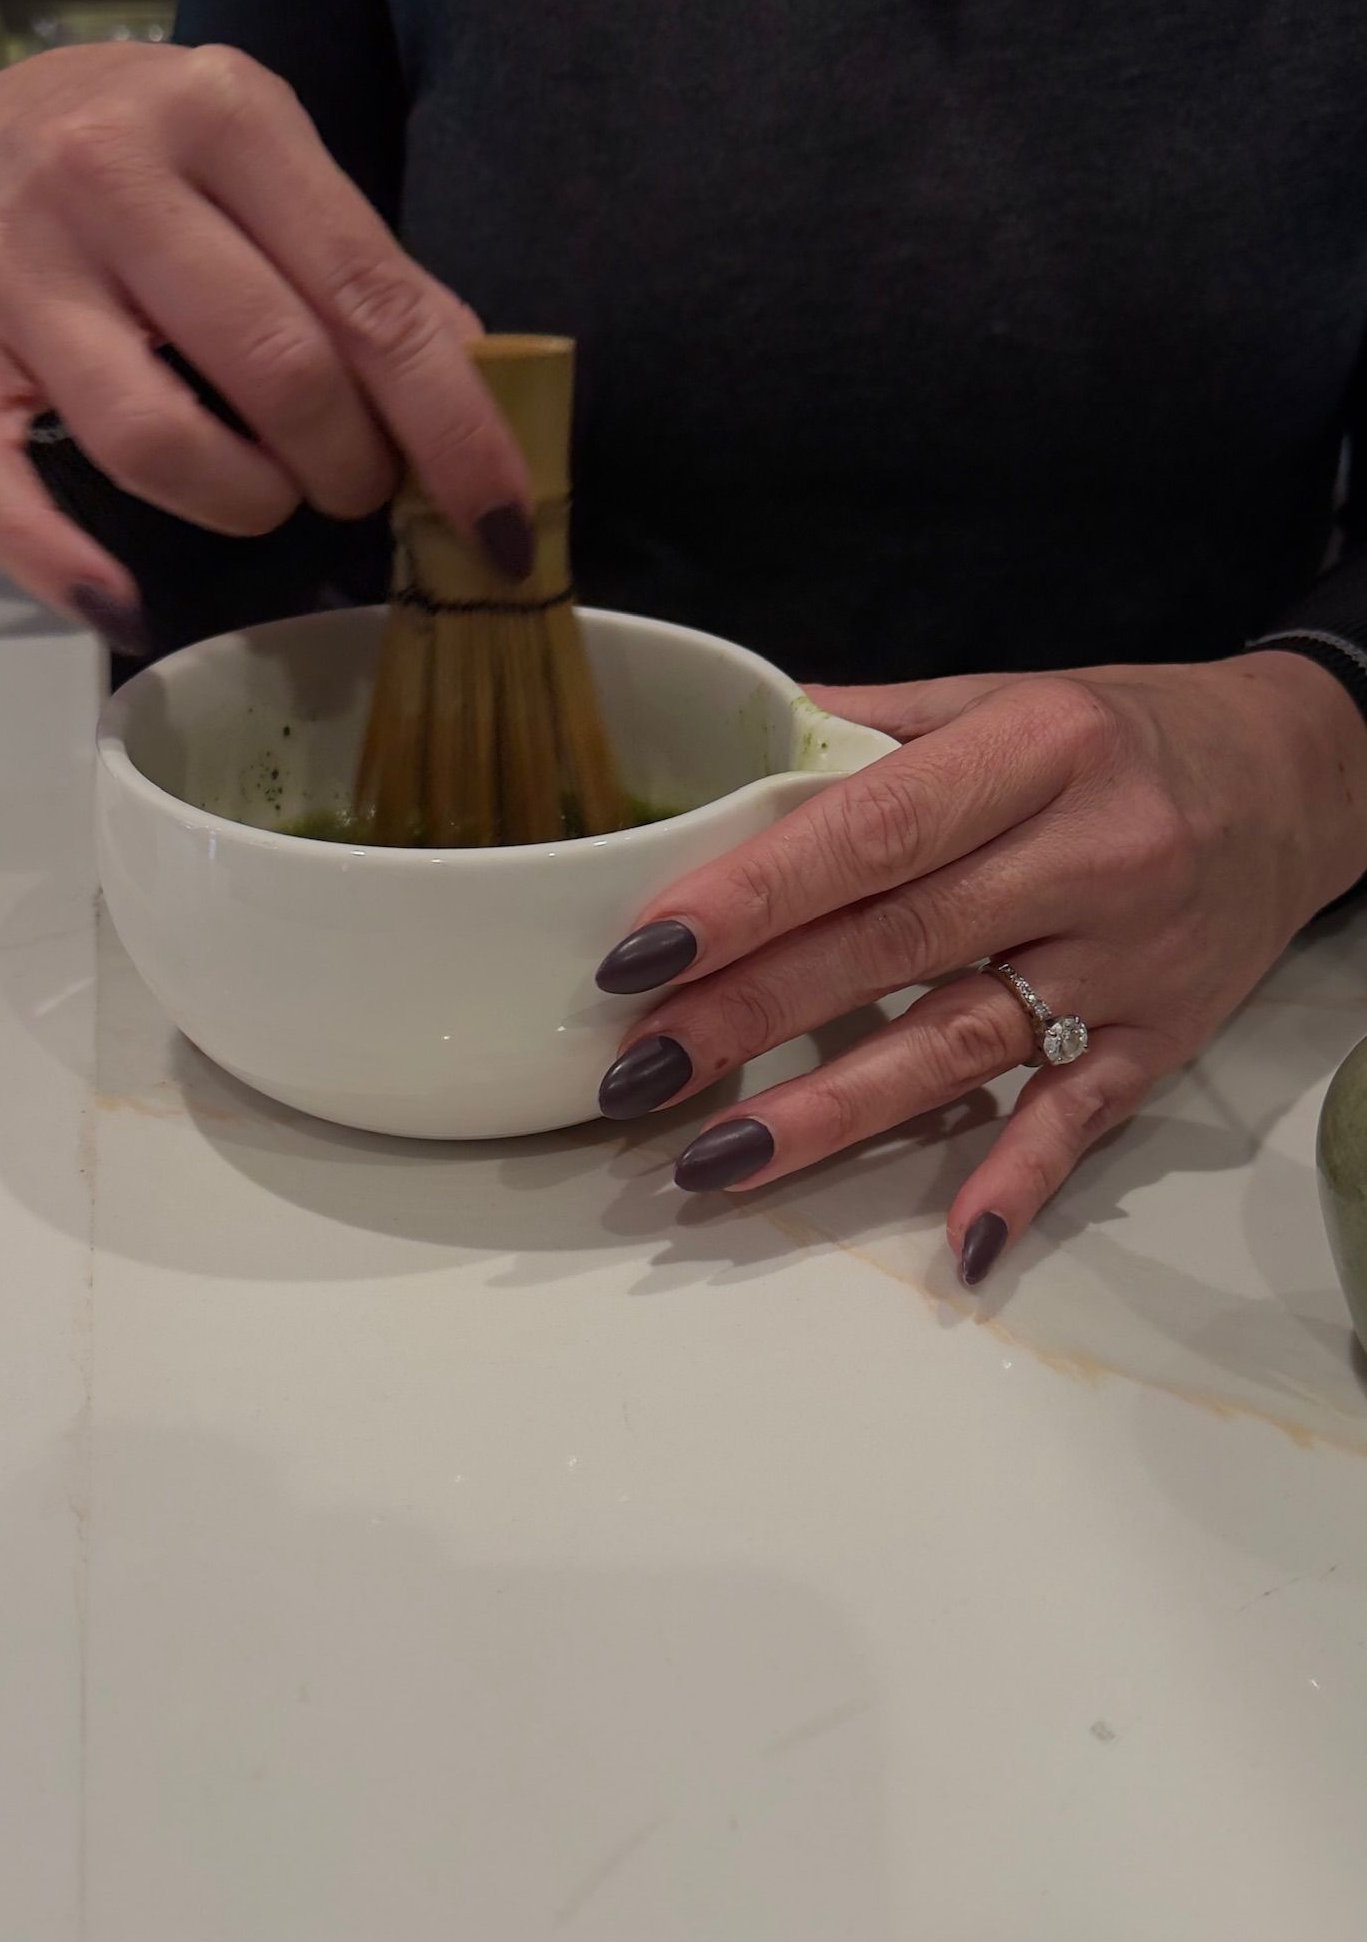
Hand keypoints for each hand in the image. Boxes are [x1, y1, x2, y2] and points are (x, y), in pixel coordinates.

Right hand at [0, 44, 531, 648]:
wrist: (3, 106)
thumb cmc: (172, 156)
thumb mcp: (282, 168)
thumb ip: (373, 275)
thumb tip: (477, 400)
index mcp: (225, 115)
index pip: (367, 298)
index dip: (449, 427)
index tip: (498, 520)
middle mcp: (109, 175)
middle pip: (275, 370)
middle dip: (349, 464)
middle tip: (359, 482)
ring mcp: (18, 266)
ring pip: (153, 438)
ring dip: (245, 501)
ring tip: (271, 494)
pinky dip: (59, 563)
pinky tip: (125, 605)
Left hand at [595, 653, 1366, 1282]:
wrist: (1302, 777)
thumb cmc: (1127, 734)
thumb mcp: (1006, 694)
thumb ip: (870, 728)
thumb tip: (729, 750)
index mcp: (1035, 749)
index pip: (870, 831)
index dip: (752, 896)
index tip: (645, 951)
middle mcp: (1088, 854)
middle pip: (896, 943)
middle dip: (752, 1012)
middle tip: (640, 1068)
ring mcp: (1130, 957)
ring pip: (960, 1043)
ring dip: (832, 1110)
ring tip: (714, 1157)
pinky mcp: (1166, 1036)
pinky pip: (1079, 1118)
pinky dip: (1018, 1182)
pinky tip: (955, 1247)